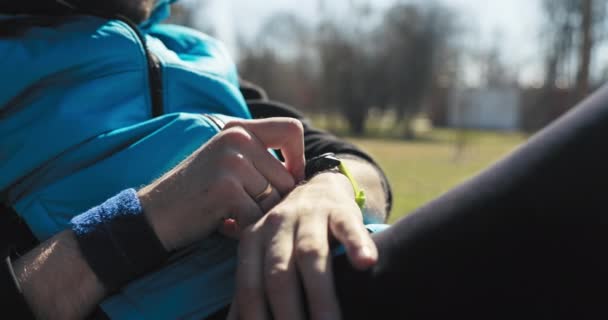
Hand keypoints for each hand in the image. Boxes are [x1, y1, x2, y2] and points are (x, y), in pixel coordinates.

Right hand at [138, 117, 305, 251]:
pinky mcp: (226, 188)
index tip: (288, 178)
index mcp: (238, 129)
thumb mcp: (227, 163)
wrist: (154, 214)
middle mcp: (236, 138)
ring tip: (231, 213)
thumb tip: (304, 175)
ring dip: (257, 215)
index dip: (298, 159)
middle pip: (287, 177)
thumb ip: (260, 158)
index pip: (291, 130)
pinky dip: (244, 228)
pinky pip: (257, 217)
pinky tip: (224, 224)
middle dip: (272, 201)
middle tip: (243, 208)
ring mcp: (231, 162)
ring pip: (274, 199)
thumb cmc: (197, 193)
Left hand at [227, 171, 378, 319]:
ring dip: (321, 296)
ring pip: (311, 254)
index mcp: (252, 240)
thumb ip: (251, 288)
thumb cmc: (289, 235)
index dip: (257, 319)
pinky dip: (356, 244)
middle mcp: (277, 225)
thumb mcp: (264, 255)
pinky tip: (365, 264)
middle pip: (279, 274)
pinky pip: (348, 227)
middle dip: (289, 314)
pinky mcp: (341, 209)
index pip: (250, 287)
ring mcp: (309, 214)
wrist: (318, 188)